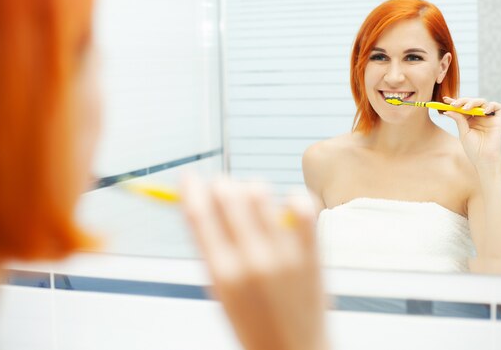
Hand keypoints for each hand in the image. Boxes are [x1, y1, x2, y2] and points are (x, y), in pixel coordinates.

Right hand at [179, 173, 327, 349]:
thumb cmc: (255, 324)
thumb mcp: (221, 292)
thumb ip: (211, 250)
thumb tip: (197, 206)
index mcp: (221, 274)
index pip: (198, 215)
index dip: (190, 189)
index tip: (189, 176)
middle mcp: (250, 261)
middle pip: (227, 196)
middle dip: (221, 186)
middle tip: (225, 190)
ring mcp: (283, 255)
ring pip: (259, 192)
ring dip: (252, 189)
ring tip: (255, 200)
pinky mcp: (311, 254)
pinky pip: (301, 206)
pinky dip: (292, 198)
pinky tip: (287, 206)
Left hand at [442, 96, 500, 166]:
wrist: (484, 158)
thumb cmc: (473, 148)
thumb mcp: (463, 132)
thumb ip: (459, 120)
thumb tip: (448, 110)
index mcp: (468, 120)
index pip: (462, 107)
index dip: (455, 102)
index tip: (445, 99)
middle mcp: (478, 117)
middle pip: (472, 102)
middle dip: (463, 101)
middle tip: (455, 104)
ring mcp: (488, 117)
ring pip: (482, 102)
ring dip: (473, 102)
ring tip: (466, 108)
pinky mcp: (497, 119)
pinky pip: (497, 106)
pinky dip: (491, 106)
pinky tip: (484, 111)